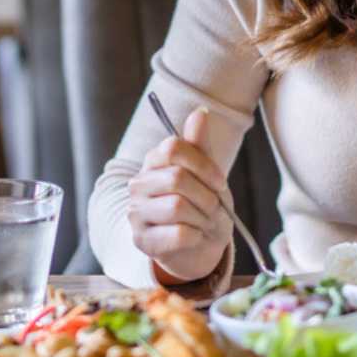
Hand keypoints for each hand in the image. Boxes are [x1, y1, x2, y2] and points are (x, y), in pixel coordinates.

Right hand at [127, 107, 232, 283]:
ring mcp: (136, 213)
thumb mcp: (206, 172)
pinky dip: (196, 236)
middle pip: (177, 178)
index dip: (204, 165)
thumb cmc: (202, 203)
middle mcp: (138, 184)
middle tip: (214, 207)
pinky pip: (178, 233)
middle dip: (206, 196)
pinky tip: (195, 236)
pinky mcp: (142, 240)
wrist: (199, 244)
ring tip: (205, 223)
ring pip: (177, 207)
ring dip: (202, 218)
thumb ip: (200, 144)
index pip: (174, 148)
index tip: (220, 182)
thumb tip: (201, 112)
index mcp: (153, 161)